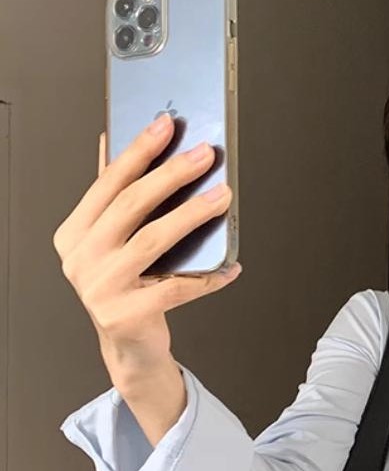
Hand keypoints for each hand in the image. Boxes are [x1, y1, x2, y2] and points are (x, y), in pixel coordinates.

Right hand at [52, 116, 238, 381]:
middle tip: (204, 156)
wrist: (129, 345)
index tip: (165, 125)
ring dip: (193, 214)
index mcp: (75, 233)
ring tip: (222, 196)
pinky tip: (231, 265)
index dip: (138, 151)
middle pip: (131, 206)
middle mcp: (81, 258)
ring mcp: (101, 287)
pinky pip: (177, 288)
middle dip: (172, 175)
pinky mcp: (127, 314)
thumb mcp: (111, 241)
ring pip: (154, 241)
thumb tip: (114, 143)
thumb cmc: (126, 287)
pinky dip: (208, 277)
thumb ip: (113, 198)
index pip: (108, 183)